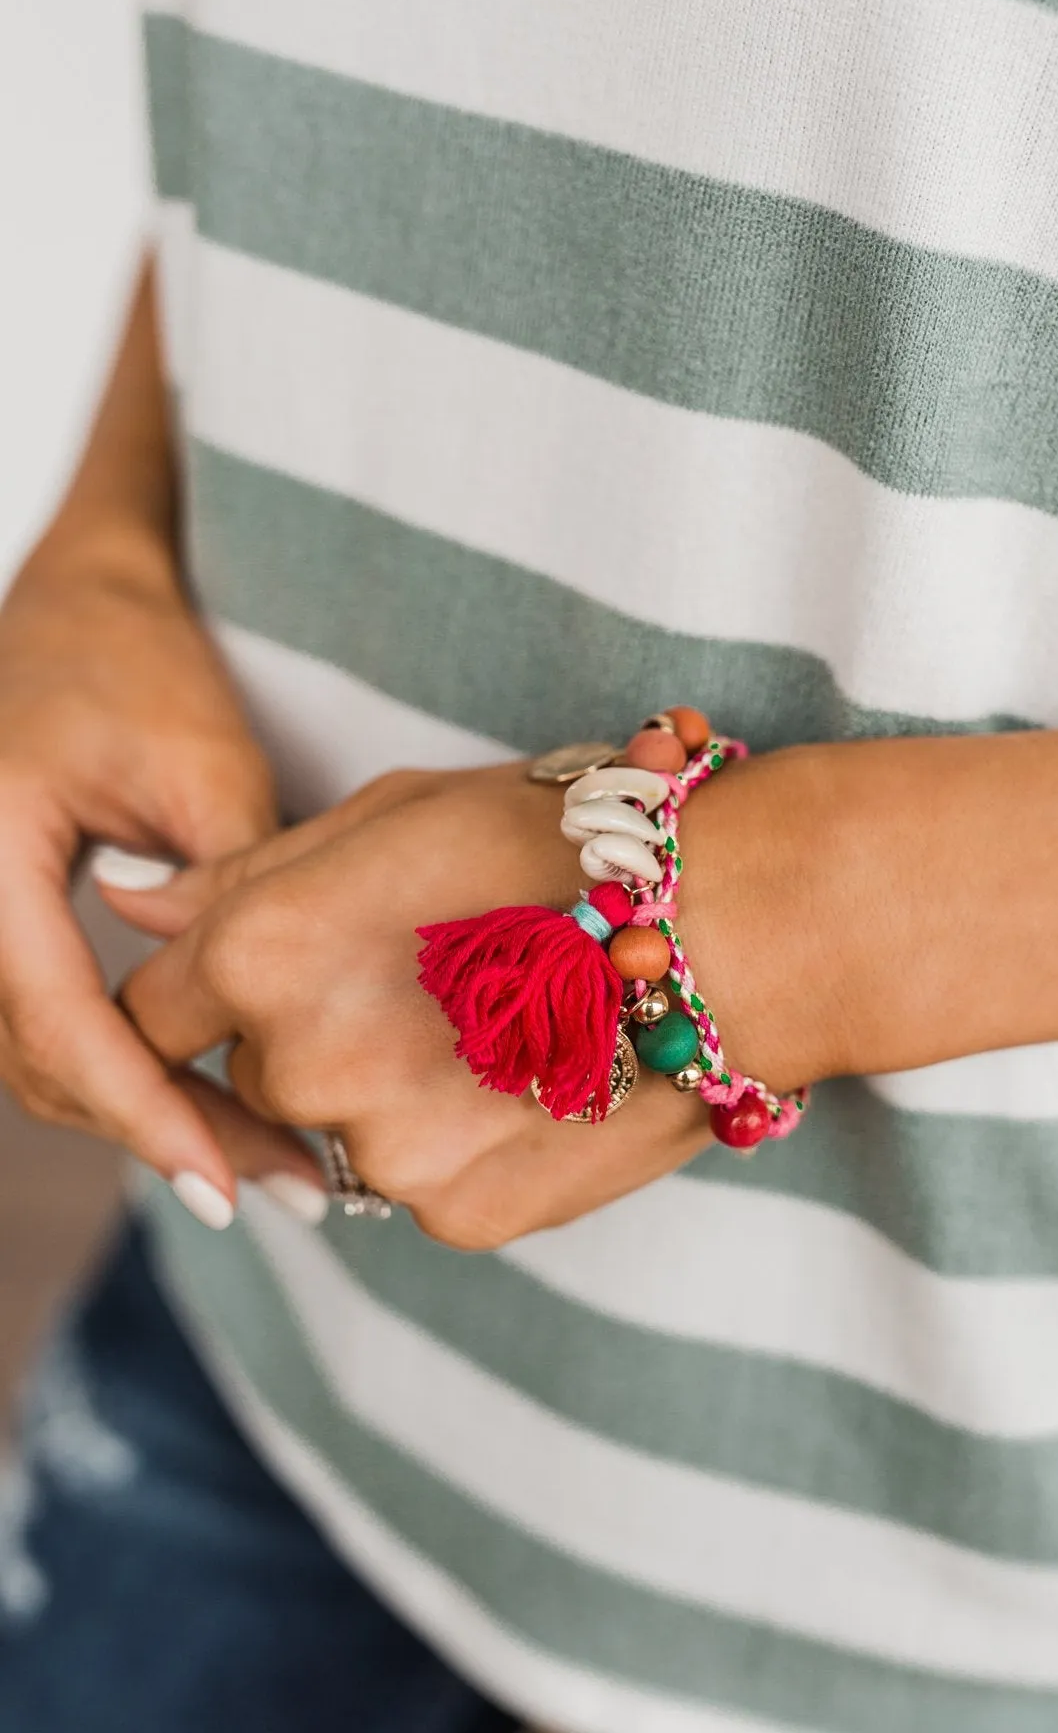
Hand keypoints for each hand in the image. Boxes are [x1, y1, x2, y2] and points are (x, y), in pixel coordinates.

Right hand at [0, 556, 327, 1222]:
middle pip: (43, 1062)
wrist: (77, 606)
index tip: (227, 1184)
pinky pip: (48, 1027)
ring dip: (147, 1114)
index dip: (144, 1111)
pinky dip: (126, 1072)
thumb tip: (269, 1014)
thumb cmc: (136, 662)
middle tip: (283, 1183)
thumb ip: (229, 886)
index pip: (57, 1019)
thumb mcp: (203, 761)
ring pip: (41, 1061)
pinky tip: (211, 1099)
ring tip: (267, 1159)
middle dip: (162, 1129)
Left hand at [107, 767, 713, 1249]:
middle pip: (254, 1073)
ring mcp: (383, 1155)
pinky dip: (456, 1139)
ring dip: (386, 1089)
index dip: (210, 987)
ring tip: (497, 1021)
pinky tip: (532, 1076)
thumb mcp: (394, 815)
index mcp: (266, 952)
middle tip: (433, 973)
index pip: (155, 1012)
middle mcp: (304, 1065)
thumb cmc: (564, 839)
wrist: (736, 925)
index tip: (278, 972)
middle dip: (313, 1029)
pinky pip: (418, 1183)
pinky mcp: (459, 1216)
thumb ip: (243, 873)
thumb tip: (127, 906)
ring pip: (339, 1134)